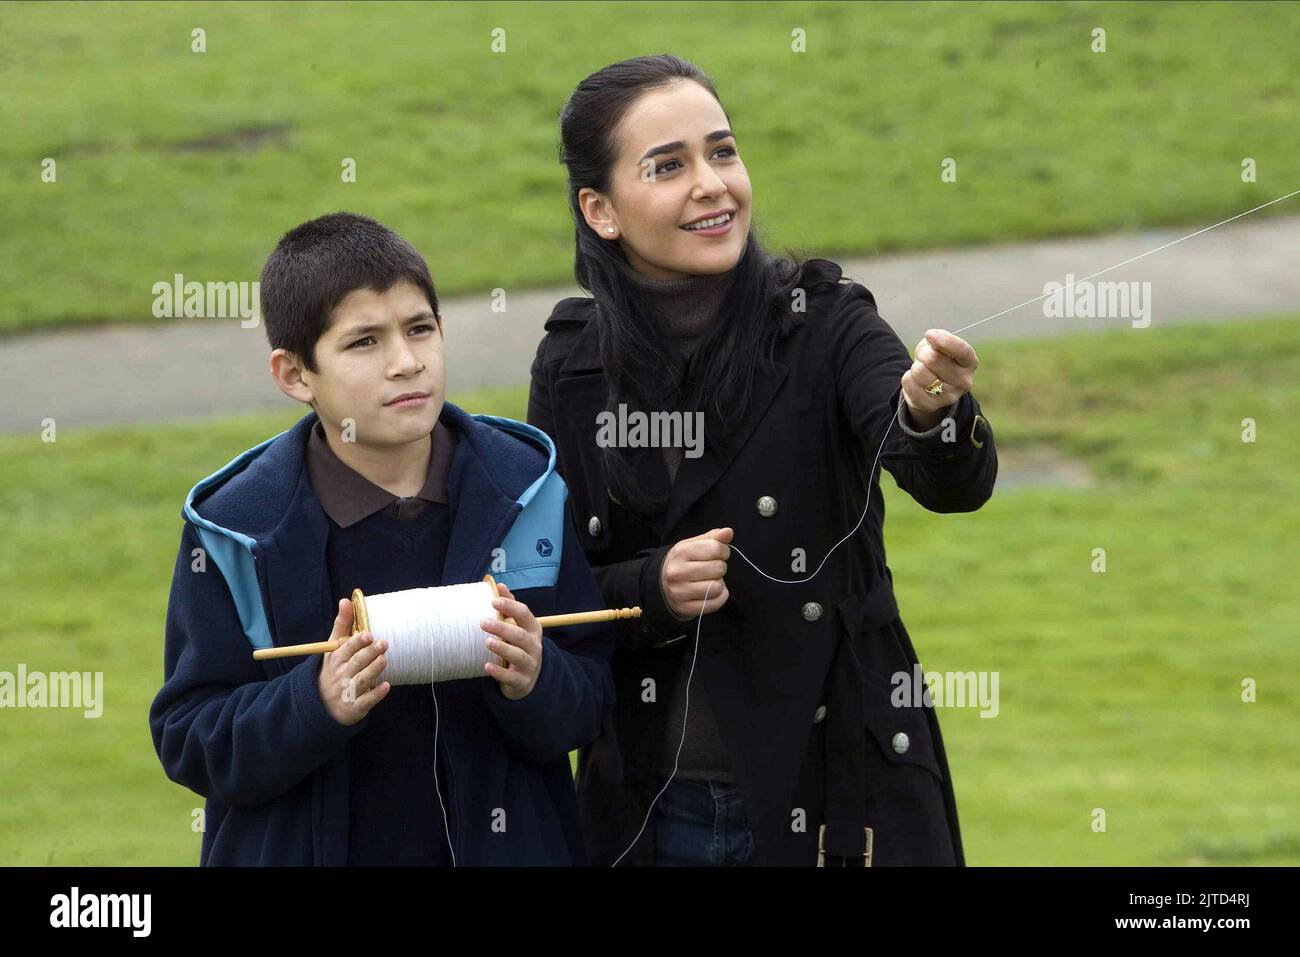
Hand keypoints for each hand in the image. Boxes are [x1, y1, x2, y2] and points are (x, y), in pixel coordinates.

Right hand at [318, 598, 390, 725]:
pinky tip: (386, 686)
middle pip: (356, 663)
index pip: (345, 649)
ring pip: (361, 680)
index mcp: (336, 659)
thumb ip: (342, 624)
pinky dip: (376, 694)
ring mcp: (347, 692)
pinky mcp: (354, 707)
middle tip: (384, 643)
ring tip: (385, 659)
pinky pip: (366, 701)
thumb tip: (345, 600)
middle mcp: (340, 675)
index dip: (357, 642)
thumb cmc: (334, 669)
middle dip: (369, 653)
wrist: (322, 704)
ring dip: (374, 670)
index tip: (368, 635)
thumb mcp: (333, 648)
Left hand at [481, 583, 543, 699]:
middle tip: (483, 622)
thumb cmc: (519, 646)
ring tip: (487, 642)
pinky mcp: (522, 681)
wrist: (528, 679)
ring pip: (518, 656)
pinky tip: (486, 666)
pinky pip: (511, 677)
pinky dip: (499, 672)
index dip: (510, 606)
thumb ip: (510, 608)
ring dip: (502, 648)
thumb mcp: (518, 627)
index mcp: (533, 629)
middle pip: (520, 635)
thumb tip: (499, 585)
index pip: (524, 614)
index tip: (492, 600)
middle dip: (502, 628)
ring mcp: (530, 665)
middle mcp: (534, 646)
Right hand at [660, 527, 731, 619]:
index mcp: (681, 552)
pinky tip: (712, 592)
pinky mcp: (685, 608)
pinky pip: (714, 603)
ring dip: (719, 584)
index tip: (719, 554)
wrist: (661, 584)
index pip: (716, 549)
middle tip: (712, 569)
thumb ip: (713, 537)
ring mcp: (680, 592)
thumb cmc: (683, 561)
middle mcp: (677, 572)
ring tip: (710, 580)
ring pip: (717, 587)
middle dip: (720, 568)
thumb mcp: (694, 545)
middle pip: (718, 568)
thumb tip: (728, 531)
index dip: (724, 551)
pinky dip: (719, 597)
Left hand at [901, 329, 979, 427]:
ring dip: (915, 366)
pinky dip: (908, 378)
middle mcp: (964, 381)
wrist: (931, 388)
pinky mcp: (931, 406)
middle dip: (923, 353)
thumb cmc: (938, 360)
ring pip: (919, 371)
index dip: (944, 340)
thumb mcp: (941, 345)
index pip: (962, 350)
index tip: (929, 334)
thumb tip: (932, 338)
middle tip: (924, 356)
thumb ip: (939, 339)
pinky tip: (917, 381)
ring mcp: (949, 396)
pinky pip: (909, 383)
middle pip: (933, 359)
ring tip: (921, 369)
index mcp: (970, 362)